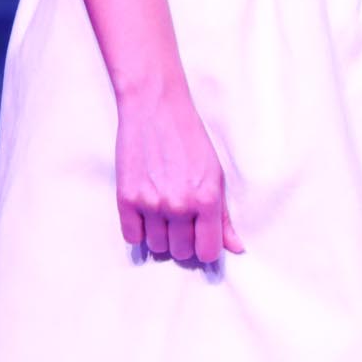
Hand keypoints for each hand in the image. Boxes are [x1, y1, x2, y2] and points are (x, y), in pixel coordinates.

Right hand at [115, 82, 243, 265]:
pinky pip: (132, 238)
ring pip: (157, 247)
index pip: (207, 251)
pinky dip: (139, 230)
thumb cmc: (189, 139)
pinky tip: (146, 211)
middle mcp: (178, 205)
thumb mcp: (215, 173)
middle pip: (182, 253)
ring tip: (163, 210)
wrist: (155, 108)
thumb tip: (235, 248)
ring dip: (161, 235)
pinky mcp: (125, 199)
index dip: (206, 248)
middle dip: (184, 241)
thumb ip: (224, 215)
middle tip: (182, 218)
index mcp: (206, 198)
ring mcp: (150, 203)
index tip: (202, 238)